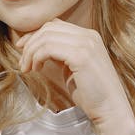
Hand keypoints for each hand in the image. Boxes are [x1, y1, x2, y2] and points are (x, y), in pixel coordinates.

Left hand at [14, 20, 133, 129]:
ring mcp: (86, 44)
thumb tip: (39, 48)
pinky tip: (36, 70)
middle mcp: (89, 36)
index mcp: (89, 36)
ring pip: (46, 37)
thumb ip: (61, 54)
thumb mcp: (74, 68)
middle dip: (30, 43)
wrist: (110, 109)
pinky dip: (37, 57)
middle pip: (49, 28)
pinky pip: (48, 48)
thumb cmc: (92, 94)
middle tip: (23, 62)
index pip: (55, 25)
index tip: (23, 49)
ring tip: (28, 68)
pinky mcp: (81, 56)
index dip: (35, 35)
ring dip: (31, 52)